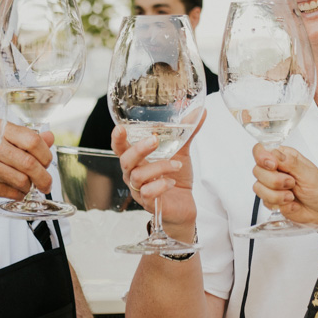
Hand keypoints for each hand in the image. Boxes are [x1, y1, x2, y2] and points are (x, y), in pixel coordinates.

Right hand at [0, 123, 53, 202]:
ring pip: (20, 180)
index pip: (32, 140)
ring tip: (25, 186)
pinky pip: (8, 192)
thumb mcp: (3, 138)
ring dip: (28, 187)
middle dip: (43, 178)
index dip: (45, 154)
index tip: (47, 163)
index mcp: (0, 128)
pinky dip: (16, 195)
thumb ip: (27, 138)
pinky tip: (14, 192)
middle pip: (28, 163)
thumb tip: (50, 137)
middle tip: (46, 184)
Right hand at [114, 116, 202, 236]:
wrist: (184, 205)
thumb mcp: (181, 153)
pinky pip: (148, 193)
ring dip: (160, 167)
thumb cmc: (176, 177)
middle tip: (154, 140)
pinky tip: (172, 182)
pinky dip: (161, 186)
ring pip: (138, 176)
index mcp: (137, 160)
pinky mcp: (148, 204)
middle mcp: (133, 175)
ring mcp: (138, 190)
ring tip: (177, 165)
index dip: (117, 139)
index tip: (120, 128)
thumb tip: (200, 113)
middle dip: (139, 149)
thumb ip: (186, 133)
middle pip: (126, 161)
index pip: (120, 148)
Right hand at [252, 144, 317, 242]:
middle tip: (291, 183)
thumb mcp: (308, 173)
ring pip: (258, 187)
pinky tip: (291, 203)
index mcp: (283, 157)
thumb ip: (290, 162)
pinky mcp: (270, 200)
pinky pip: (265, 201)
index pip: (261, 150)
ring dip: (277, 194)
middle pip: (257, 170)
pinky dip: (280, 204)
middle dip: (275, 180)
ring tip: (292, 196)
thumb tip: (275, 153)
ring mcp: (271, 185)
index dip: (262, 157)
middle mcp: (274, 169)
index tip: (272, 165)